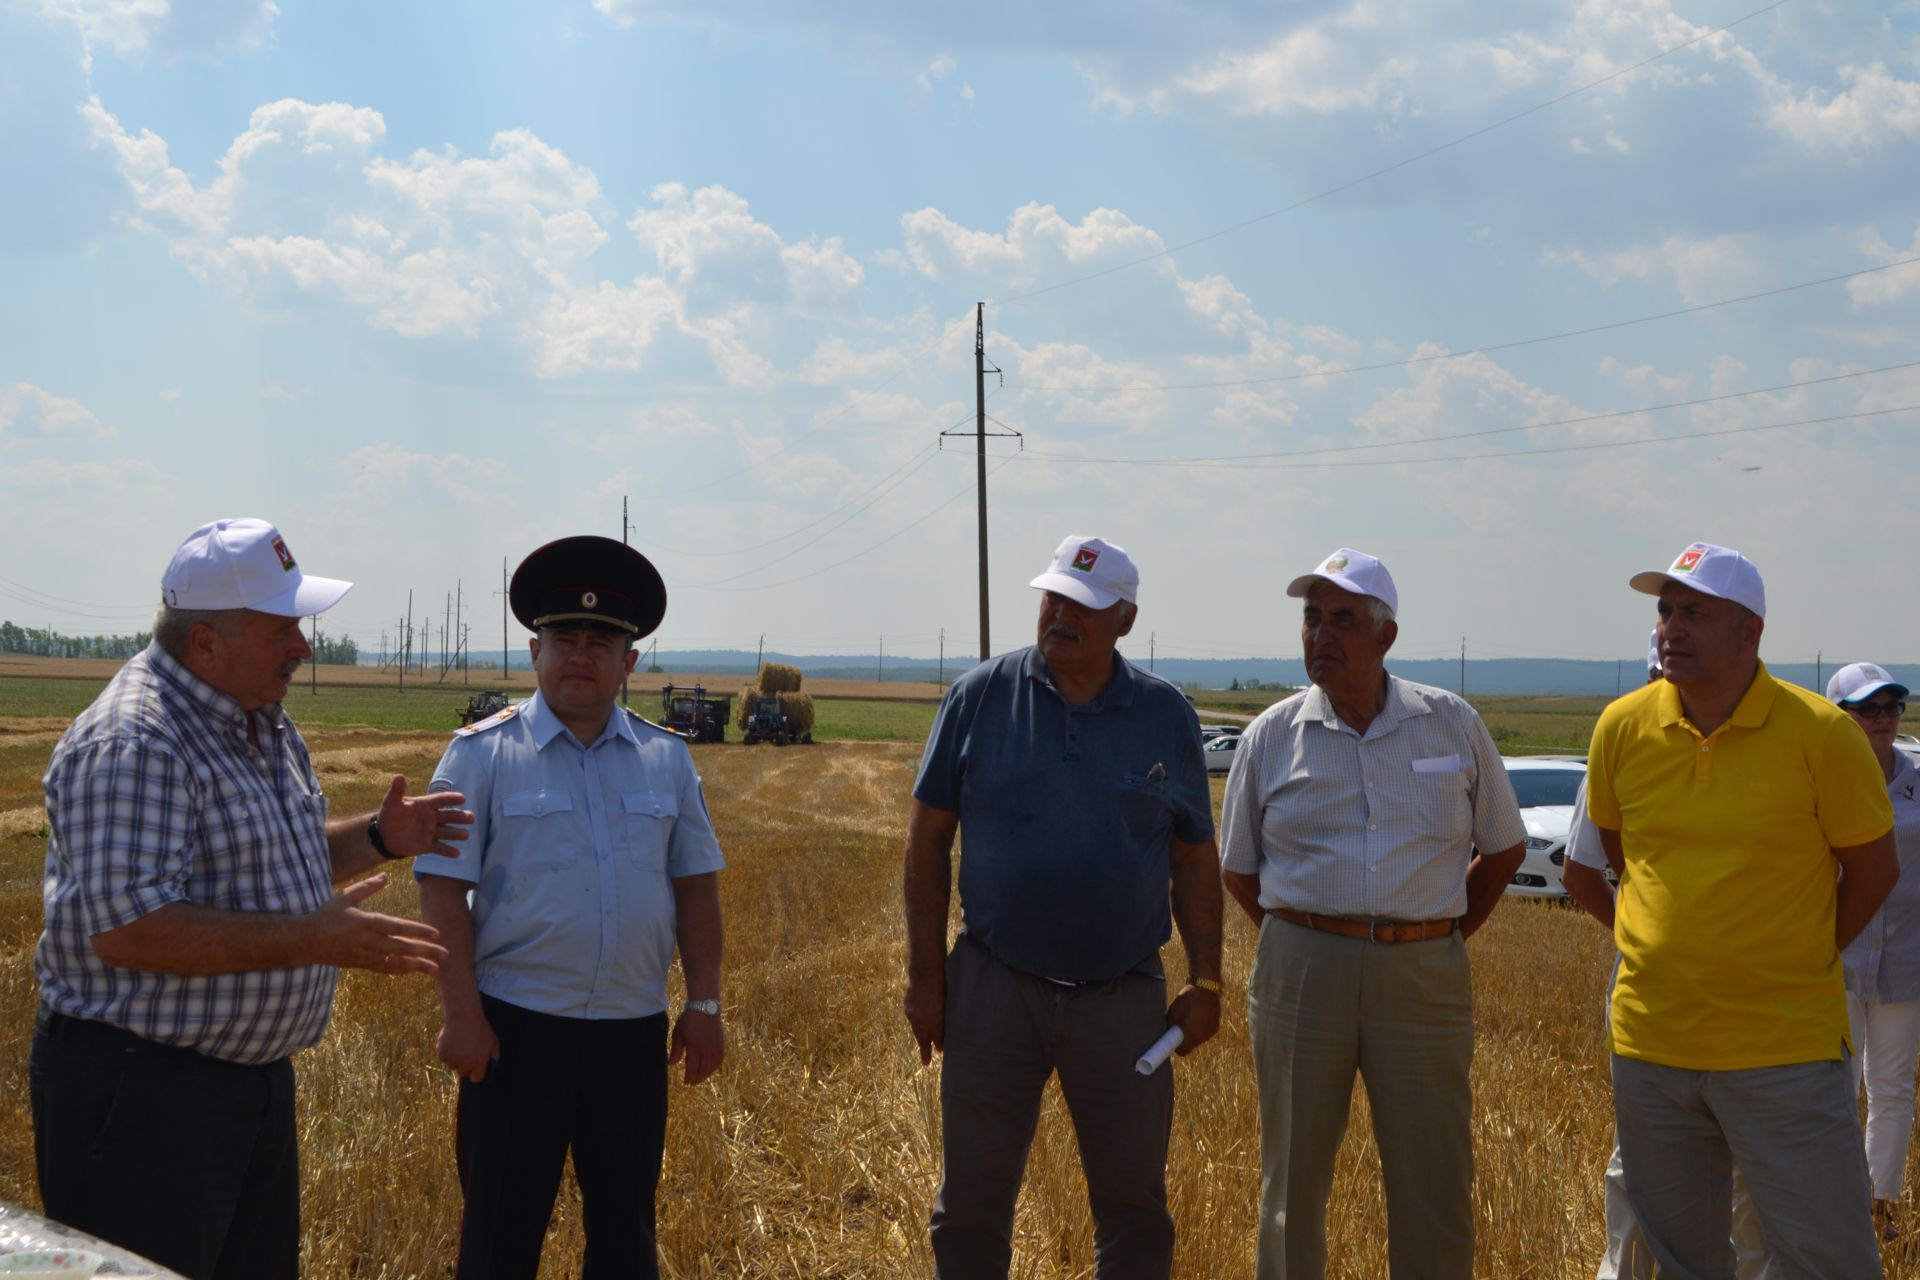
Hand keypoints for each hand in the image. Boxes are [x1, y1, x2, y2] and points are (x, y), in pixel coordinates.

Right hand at [309, 874, 447, 974]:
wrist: (306, 941)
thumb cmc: (327, 915)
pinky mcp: (362, 964)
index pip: (398, 927)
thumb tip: (387, 876)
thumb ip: (368, 887)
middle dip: (426, 952)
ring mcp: (366, 955)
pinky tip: (414, 971)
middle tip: (445, 954)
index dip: (418, 931)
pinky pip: (385, 969)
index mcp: (368, 922)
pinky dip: (400, 971)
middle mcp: (369, 941)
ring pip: (396, 962)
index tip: (436, 934)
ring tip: (436, 969)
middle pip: (403, 948)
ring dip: (417, 966)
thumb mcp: (346, 896)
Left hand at [377, 775, 473, 858]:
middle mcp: (432, 818)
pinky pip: (439, 848)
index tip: (463, 798)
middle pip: (449, 816)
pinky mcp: (427, 845)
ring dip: (456, 834)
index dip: (451, 799)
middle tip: (471, 818)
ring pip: (447, 832)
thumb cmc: (390, 816)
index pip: (441, 800)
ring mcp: (431, 832)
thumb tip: (399, 776)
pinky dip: (447, 851)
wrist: (385, 836)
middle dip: (460, 817)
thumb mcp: (391, 803)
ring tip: (465, 835)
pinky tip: (456, 854)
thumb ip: (397, 791)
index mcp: (426, 805)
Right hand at [438, 1005, 500, 1082]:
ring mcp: (453, 1060)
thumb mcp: (493, 1040)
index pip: (476, 1078)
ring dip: (455, 1059)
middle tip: (466, 1053)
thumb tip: (495, 1062)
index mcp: (479, 1062)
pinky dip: (446, 1053)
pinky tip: (451, 1042)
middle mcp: (466, 1064)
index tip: (475, 1069)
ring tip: (459, 1045)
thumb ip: (495, 1054)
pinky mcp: (442, 1054)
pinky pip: (444, 1059)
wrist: (463, 1016)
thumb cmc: (480, 1027)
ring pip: (452, 1066)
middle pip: (463, 1073)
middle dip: (464, 1066)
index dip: (476, 1073)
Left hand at [669, 1008, 723, 1085]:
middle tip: (692, 1083)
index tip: (686, 1082)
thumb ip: (676, 1051)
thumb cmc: (688, 1020)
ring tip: (700, 1078)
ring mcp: (715, 1046)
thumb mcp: (678, 1034)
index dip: (689, 1077)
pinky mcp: (721, 1043)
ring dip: (706, 1074)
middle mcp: (706, 1049)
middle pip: (703, 1070)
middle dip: (697, 1078)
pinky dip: (715, 1066)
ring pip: (712, 1066)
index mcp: (694, 1047)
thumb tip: (671, 1064)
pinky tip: (711, 1069)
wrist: (704, 1006)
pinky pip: (719, 1059)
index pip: (692, 1068)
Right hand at [904, 971, 944, 1065]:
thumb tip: (945, 1027)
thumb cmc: (943, 985)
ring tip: (922, 1042)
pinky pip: (912, 1018)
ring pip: (916, 1029)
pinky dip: (915, 1021)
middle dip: (925, 1051)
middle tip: (926, 1063)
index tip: (940, 1052)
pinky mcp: (907, 1006)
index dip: (939, 1045)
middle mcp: (922, 1021)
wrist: (925, 972)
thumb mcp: (949, 1003)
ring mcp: (913, 1014)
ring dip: (920, 1036)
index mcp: (935, 1022)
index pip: (937, 1039)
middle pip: (924, 1039)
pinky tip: (917, 1021)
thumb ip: (947, 1017)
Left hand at [1166, 983, 1220, 1055]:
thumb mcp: (1173, 1013)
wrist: (1206, 987)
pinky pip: (1206, 1031)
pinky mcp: (1216, 1026)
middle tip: (1179, 1027)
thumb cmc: (1187, 999)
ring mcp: (1211, 1032)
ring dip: (1193, 1033)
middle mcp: (1203, 1037)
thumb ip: (1171, 1026)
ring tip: (1190, 1018)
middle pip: (1191, 1045)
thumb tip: (1167, 1033)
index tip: (1172, 1040)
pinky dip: (1201, 1027)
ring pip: (1199, 1038)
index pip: (1182, 1051)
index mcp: (1192, 1035)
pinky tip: (1198, 1015)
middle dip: (1185, 1039)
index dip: (1176, 1047)